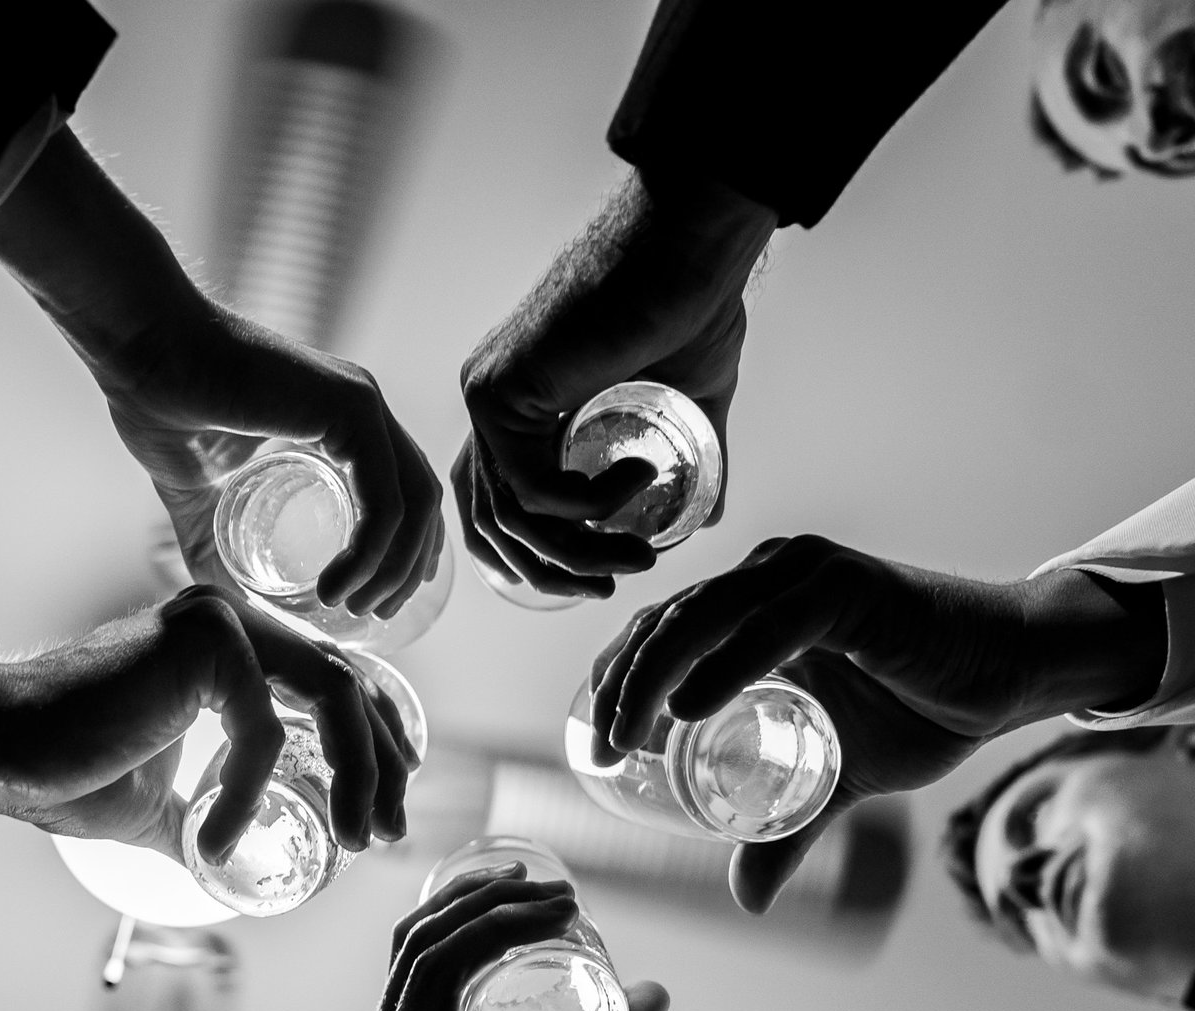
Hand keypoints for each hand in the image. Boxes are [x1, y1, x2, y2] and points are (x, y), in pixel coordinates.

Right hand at [0, 587, 414, 858]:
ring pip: (330, 694)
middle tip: (391, 831)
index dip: (379, 739)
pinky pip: (262, 729)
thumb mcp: (162, 806)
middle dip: (384, 762)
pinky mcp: (206, 643)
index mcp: (232, 645)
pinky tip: (218, 843)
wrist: (0, 749)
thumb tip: (237, 869)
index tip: (393, 803)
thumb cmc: (68, 770)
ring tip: (352, 840)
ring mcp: (223, 620)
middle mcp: (235, 618)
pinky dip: (249, 794)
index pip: (335, 680)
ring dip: (357, 773)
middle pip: (349, 683)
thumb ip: (209, 818)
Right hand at [91, 298, 444, 617]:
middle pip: (420, 501)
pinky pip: (384, 498)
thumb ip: (217, 547)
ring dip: (393, 569)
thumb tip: (227, 606)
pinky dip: (369, 553)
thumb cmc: (161, 407)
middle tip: (374, 615)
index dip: (404, 551)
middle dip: (407, 568)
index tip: (380, 599)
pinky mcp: (351, 409)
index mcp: (341, 419)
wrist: (141, 354)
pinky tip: (335, 587)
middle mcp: (362, 408)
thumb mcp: (198, 499)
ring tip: (353, 609)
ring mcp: (362, 403)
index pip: (403, 491)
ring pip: (413, 503)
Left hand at [454, 171, 774, 599]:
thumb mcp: (689, 403)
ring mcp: (489, 394)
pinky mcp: (501, 389)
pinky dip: (587, 504)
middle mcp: (493, 401)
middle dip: (553, 571)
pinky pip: (530, 485)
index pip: (496, 503)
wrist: (692, 242)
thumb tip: (705, 521)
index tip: (598, 580)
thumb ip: (686, 460)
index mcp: (521, 404)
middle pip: (493, 520)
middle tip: (615, 585)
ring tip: (639, 551)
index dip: (535, 558)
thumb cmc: (691, 302)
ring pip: (511, 514)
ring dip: (579, 550)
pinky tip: (639, 477)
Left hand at [588, 535, 1163, 911]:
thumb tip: (747, 901)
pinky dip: (725, 665)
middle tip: (602, 750)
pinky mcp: (850, 588)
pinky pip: (771, 625)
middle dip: (622, 684)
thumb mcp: (836, 783)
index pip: (661, 630)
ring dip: (655, 675)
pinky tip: (689, 708)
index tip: (595, 745)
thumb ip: (787, 831)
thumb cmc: (926, 710)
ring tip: (629, 735)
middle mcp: (771, 579)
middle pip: (669, 621)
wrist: (1013, 678)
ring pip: (705, 616)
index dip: (618, 679)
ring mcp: (807, 576)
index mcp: (754, 607)